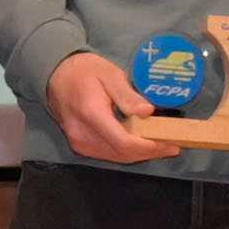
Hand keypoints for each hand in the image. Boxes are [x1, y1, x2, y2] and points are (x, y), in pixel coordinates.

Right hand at [49, 53, 181, 165]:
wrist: (56, 75)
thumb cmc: (84, 71)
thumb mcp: (109, 74)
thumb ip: (127, 95)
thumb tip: (148, 112)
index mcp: (91, 114)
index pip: (124, 142)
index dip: (150, 147)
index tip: (170, 144)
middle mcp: (83, 134)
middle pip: (122, 154)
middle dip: (150, 152)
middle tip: (172, 145)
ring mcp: (79, 143)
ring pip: (116, 157)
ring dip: (140, 154)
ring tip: (161, 145)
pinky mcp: (80, 145)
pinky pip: (109, 154)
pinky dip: (128, 151)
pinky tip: (141, 143)